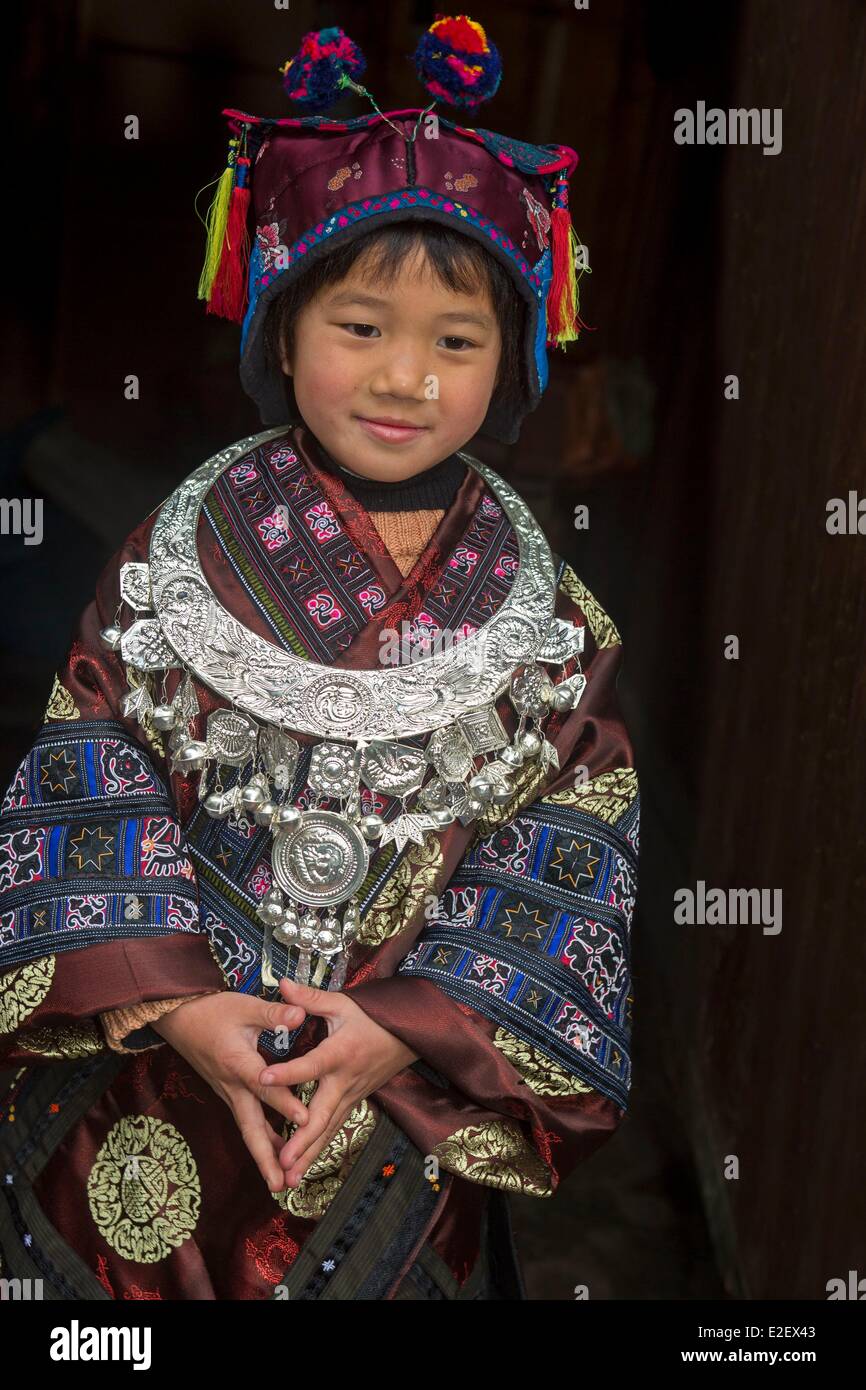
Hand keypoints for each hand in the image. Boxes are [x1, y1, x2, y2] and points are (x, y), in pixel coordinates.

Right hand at [151, 991, 309, 1192]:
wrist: (177, 1017)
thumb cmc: (212, 1010)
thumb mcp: (244, 1005)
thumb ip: (274, 1013)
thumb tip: (302, 1014)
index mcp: (237, 1062)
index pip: (264, 1086)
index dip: (285, 1101)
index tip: (305, 1119)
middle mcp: (231, 1085)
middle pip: (249, 1126)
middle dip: (265, 1157)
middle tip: (281, 1184)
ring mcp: (228, 1092)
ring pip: (247, 1128)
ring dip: (263, 1154)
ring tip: (280, 1182)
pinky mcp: (228, 1092)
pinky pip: (245, 1120)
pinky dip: (260, 1138)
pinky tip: (275, 1150)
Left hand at [257, 979, 419, 1187]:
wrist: (410, 1033)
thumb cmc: (373, 1015)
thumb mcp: (343, 1003)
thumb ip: (310, 999)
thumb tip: (281, 984)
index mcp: (341, 1052)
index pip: (311, 1065)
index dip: (287, 1072)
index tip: (263, 1078)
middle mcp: (346, 1080)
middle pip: (322, 1115)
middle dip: (302, 1141)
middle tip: (281, 1162)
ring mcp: (352, 1096)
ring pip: (328, 1130)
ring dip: (309, 1155)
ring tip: (288, 1179)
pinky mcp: (354, 1102)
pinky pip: (334, 1129)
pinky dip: (318, 1149)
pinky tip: (301, 1168)